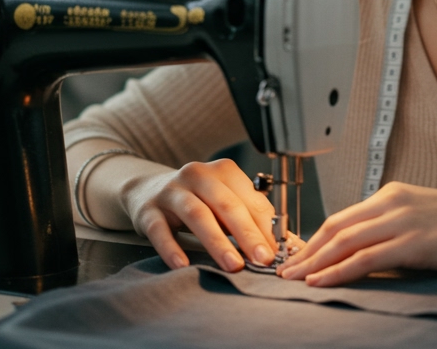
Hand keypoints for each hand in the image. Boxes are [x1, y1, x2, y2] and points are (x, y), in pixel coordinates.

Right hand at [121, 158, 280, 271]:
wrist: (146, 190)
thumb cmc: (197, 200)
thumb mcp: (225, 203)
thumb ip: (253, 220)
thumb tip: (290, 245)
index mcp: (223, 172)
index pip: (250, 199)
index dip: (266, 226)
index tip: (278, 252)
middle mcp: (198, 176)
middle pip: (227, 204)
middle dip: (248, 233)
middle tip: (262, 259)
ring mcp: (171, 192)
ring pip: (197, 215)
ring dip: (218, 242)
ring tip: (233, 265)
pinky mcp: (148, 210)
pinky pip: (160, 230)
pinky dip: (171, 248)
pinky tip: (182, 264)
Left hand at [277, 182, 436, 285]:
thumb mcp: (428, 221)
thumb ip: (398, 233)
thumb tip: (372, 258)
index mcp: (394, 194)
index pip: (343, 217)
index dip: (315, 238)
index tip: (297, 256)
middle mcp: (393, 202)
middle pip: (335, 227)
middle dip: (305, 250)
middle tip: (282, 270)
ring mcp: (403, 220)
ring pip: (344, 241)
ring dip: (313, 262)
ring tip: (291, 279)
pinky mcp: (415, 242)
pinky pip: (366, 257)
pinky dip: (338, 270)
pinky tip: (321, 281)